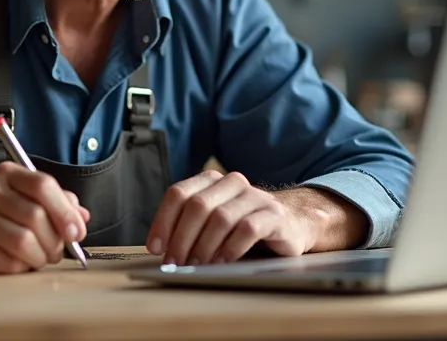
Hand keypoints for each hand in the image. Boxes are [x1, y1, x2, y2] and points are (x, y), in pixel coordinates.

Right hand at [0, 161, 89, 273]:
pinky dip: (20, 268)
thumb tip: (82, 217)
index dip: (65, 212)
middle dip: (55, 242)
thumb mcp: (22, 197)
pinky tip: (18, 264)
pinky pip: (6, 262)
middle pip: (35, 217)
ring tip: (39, 259)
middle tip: (57, 252)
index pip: (43, 185)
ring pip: (23, 243)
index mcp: (6, 173)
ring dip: (39, 258)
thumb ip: (55, 202)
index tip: (77, 233)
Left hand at [146, 170, 315, 265]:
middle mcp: (232, 183)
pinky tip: (222, 262)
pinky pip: (248, 229)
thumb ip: (190, 228)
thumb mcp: (213, 223)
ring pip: (221, 217)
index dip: (163, 221)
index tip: (156, 247)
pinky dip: (230, 248)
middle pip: (198, 206)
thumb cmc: (242, 228)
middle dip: (182, 238)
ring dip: (204, 246)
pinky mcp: (274, 215)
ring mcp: (255, 197)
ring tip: (197, 266)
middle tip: (175, 263)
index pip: (178, 194)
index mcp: (212, 181)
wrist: (290, 225)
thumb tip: (163, 251)